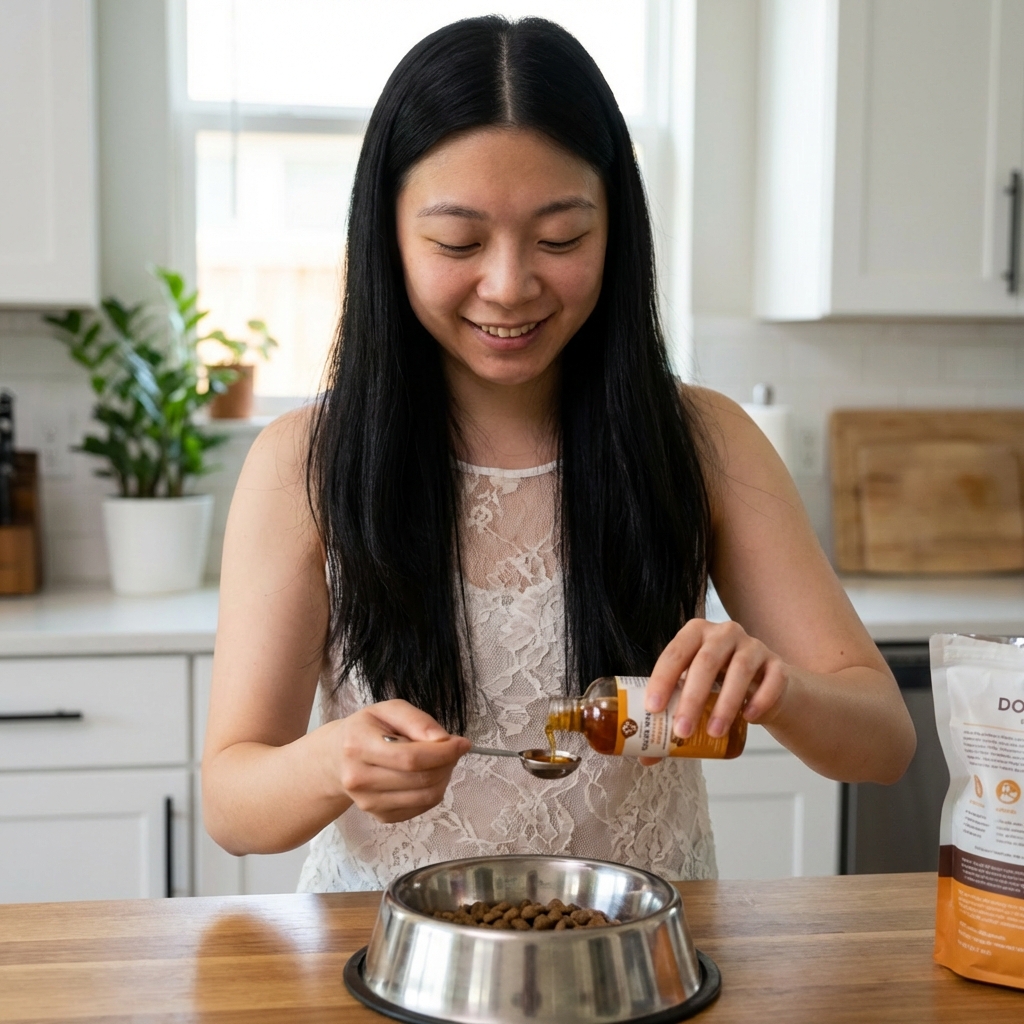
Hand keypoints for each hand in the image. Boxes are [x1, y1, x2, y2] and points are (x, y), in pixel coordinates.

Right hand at [330, 700, 470, 823]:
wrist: (337, 758)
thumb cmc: (367, 729)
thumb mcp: (388, 710)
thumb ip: (417, 720)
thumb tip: (444, 740)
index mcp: (358, 746)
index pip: (411, 758)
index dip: (443, 752)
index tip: (462, 743)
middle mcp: (359, 779)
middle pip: (420, 779)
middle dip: (447, 764)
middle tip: (453, 750)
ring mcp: (368, 803)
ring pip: (425, 797)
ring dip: (444, 778)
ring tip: (442, 761)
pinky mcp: (379, 816)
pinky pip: (420, 808)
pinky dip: (433, 791)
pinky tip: (428, 775)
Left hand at [642, 619, 787, 762]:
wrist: (762, 684)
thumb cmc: (718, 684)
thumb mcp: (692, 692)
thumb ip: (670, 717)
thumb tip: (645, 758)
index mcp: (695, 633)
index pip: (674, 653)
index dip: (662, 680)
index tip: (653, 708)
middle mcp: (724, 633)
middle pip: (705, 662)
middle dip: (692, 698)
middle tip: (682, 730)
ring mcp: (753, 646)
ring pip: (740, 670)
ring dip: (725, 704)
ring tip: (713, 733)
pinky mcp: (777, 664)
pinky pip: (772, 680)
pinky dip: (760, 700)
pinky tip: (747, 718)